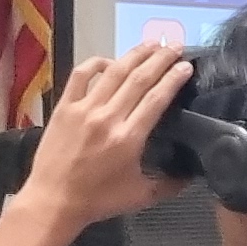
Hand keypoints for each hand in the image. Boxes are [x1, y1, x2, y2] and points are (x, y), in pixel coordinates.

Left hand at [13, 44, 191, 229]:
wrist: (53, 201)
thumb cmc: (98, 200)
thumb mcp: (140, 197)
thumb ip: (170, 185)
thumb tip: (193, 176)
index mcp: (129, 138)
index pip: (157, 98)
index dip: (174, 78)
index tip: (187, 66)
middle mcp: (108, 117)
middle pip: (139, 78)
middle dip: (161, 59)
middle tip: (175, 46)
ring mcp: (84, 109)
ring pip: (114, 72)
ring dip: (135, 55)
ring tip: (151, 45)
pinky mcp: (65, 107)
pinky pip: (81, 75)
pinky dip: (96, 62)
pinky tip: (110, 60)